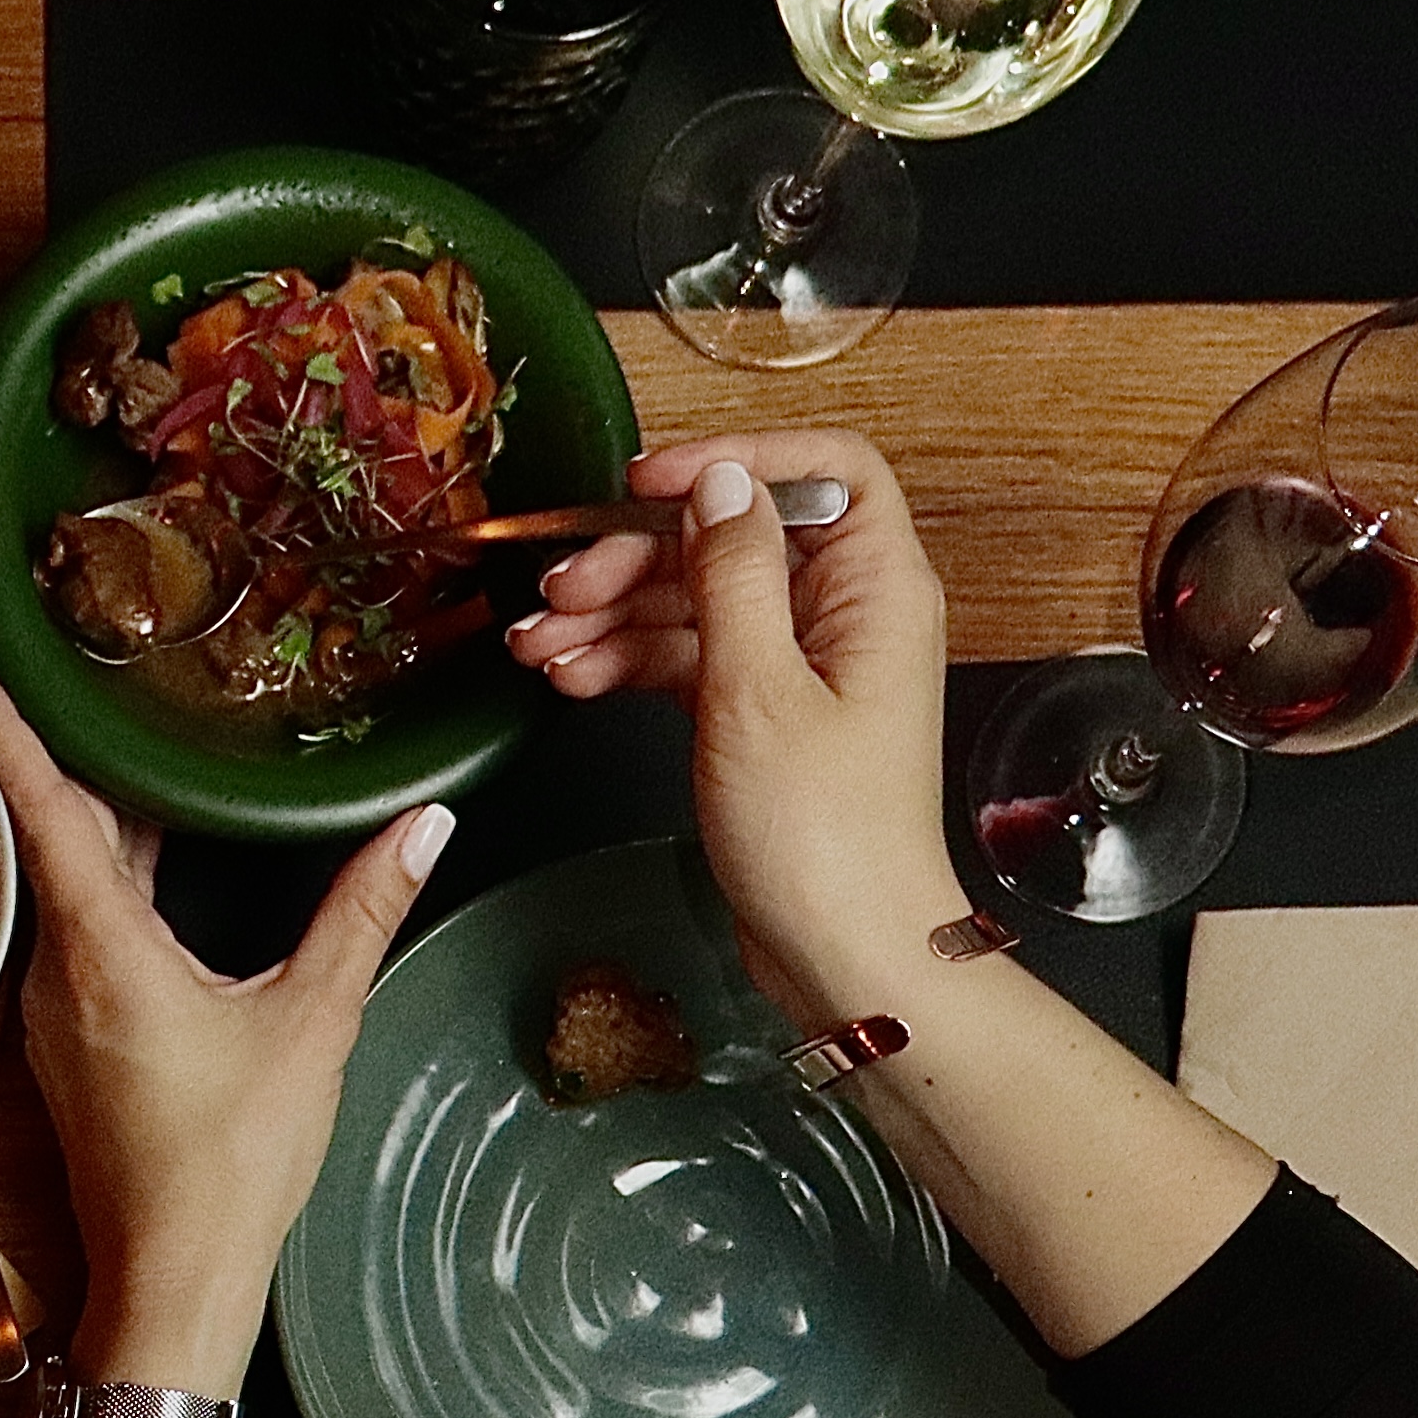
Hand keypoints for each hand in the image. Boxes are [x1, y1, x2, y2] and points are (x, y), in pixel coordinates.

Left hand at [0, 660, 450, 1383]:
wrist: (172, 1277)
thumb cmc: (230, 1160)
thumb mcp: (311, 1023)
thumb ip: (363, 913)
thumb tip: (424, 825)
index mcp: (101, 947)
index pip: (43, 807)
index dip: (6, 725)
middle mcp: (57, 967)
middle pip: (52, 836)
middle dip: (61, 754)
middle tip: (73, 673)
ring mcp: (55, 1008)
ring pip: (64, 886)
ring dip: (91, 820)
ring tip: (122, 744)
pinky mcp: (70, 1042)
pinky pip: (76, 931)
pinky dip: (104, 880)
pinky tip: (149, 861)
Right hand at [500, 434, 975, 1025]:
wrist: (845, 956)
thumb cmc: (825, 842)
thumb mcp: (759, 691)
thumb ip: (733, 574)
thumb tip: (719, 483)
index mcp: (877, 592)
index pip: (826, 472)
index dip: (737, 461)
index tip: (649, 485)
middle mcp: (848, 617)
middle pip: (735, 538)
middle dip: (638, 557)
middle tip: (561, 588)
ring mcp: (805, 667)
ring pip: (697, 601)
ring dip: (613, 614)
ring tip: (540, 644)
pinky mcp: (764, 714)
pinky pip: (688, 659)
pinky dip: (629, 662)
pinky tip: (570, 676)